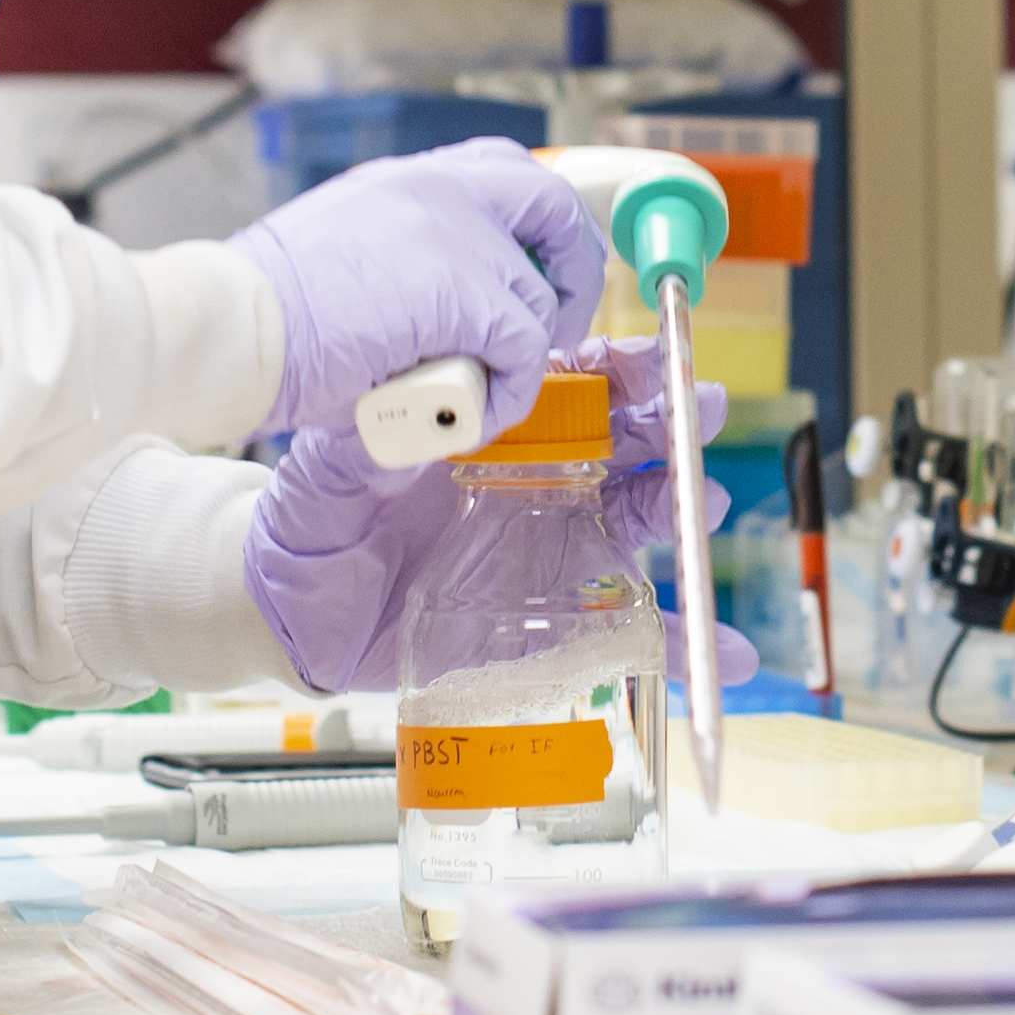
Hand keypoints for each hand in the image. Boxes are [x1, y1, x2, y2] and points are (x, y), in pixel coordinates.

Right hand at [228, 144, 602, 442]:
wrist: (230, 322)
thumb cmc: (261, 309)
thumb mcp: (342, 251)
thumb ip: (401, 262)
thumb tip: (438, 316)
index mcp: (406, 179)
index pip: (503, 172)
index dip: (535, 223)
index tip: (537, 271)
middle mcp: (439, 189)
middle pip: (550, 204)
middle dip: (572, 267)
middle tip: (553, 325)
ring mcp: (456, 238)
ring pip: (537, 299)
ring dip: (521, 356)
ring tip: (482, 394)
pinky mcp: (461, 296)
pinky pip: (522, 351)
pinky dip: (509, 392)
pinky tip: (474, 416)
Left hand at [240, 401, 761, 697]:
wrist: (295, 609)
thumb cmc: (315, 521)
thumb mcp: (328, 471)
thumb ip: (367, 444)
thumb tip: (409, 411)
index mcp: (492, 432)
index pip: (569, 386)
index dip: (617, 369)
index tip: (654, 359)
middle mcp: (535, 484)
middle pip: (622, 447)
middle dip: (670, 426)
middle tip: (704, 411)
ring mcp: (551, 550)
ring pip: (636, 525)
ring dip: (682, 514)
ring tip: (709, 508)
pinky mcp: (551, 620)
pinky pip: (625, 631)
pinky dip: (679, 643)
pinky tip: (720, 655)